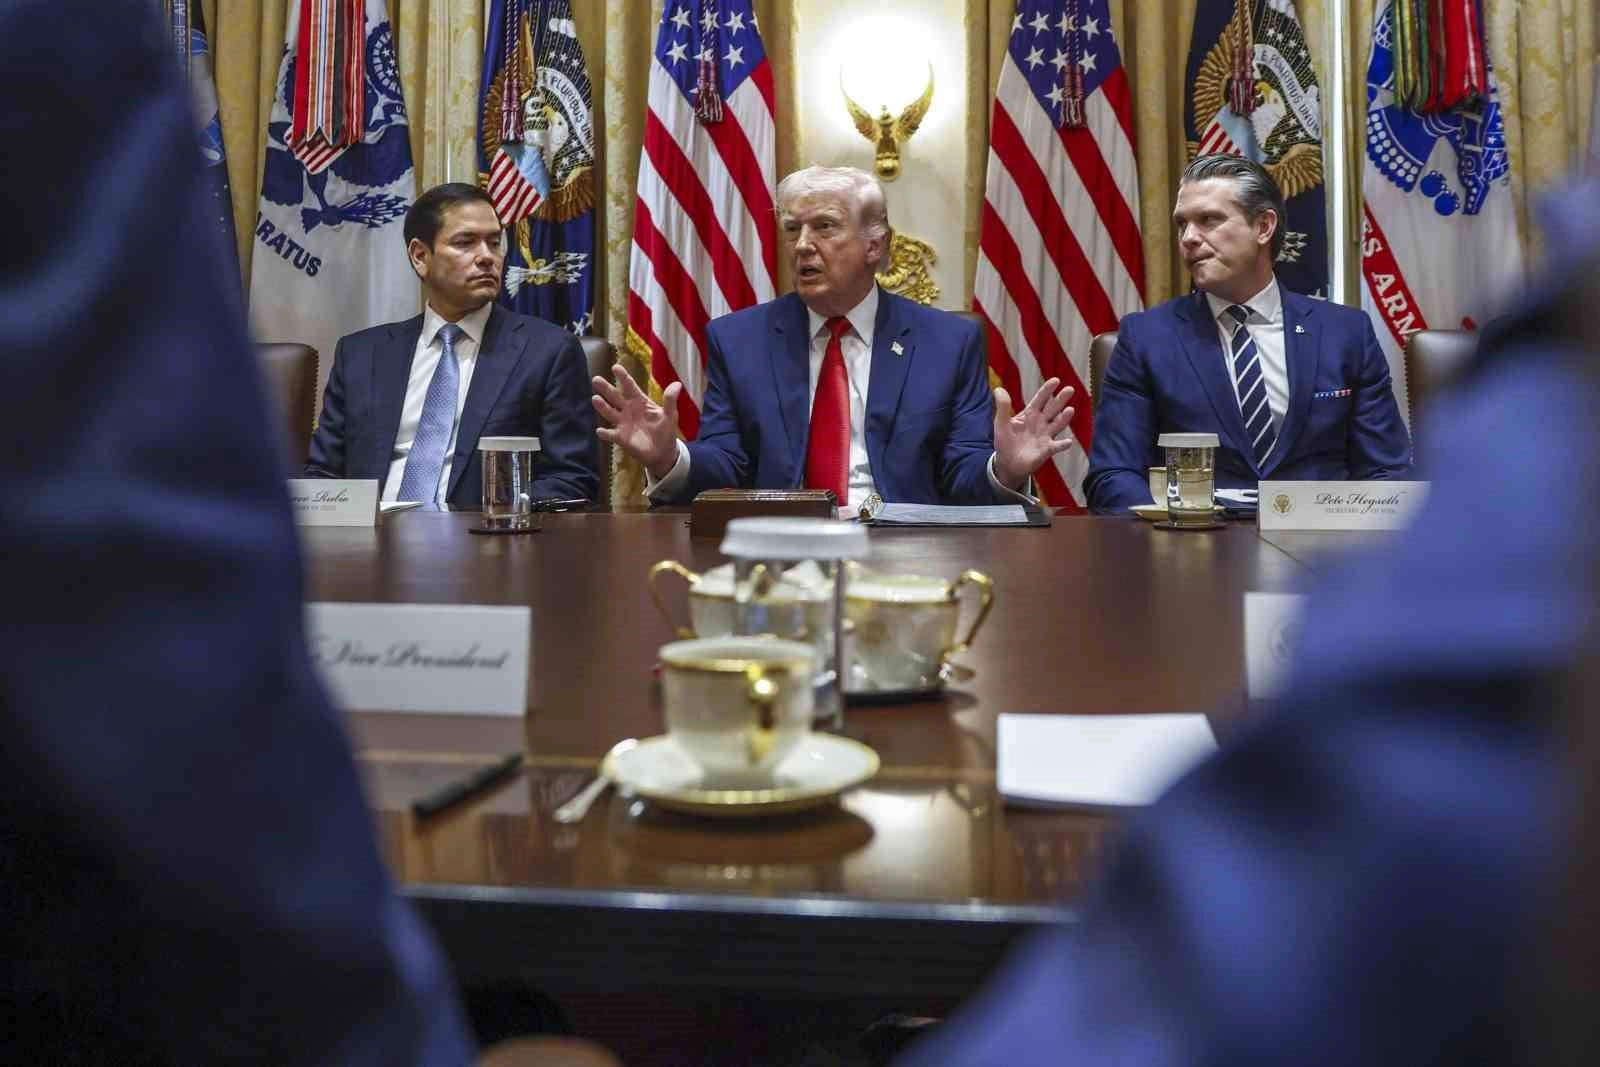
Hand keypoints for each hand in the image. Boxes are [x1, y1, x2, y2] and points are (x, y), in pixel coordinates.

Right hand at [592, 364, 681, 479]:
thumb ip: (670, 400)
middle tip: (596, 379)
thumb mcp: (670, 415)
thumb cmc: (665, 430)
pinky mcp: (620, 438)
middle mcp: (628, 410)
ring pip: (610, 413)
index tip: (615, 367)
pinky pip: (611, 434)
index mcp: (639, 401)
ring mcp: (622, 423)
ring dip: (602, 407)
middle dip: (606, 388)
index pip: (630, 387)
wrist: (663, 452)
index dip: (623, 377)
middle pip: (615, 397)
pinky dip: (605, 433)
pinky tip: (600, 430)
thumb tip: (678, 384)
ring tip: (595, 399)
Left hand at [992, 379, 1075, 488]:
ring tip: (1070, 410)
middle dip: (1060, 399)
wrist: (1007, 463)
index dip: (1047, 390)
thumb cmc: (1005, 442)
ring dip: (1064, 418)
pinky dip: (1062, 445)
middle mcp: (1041, 423)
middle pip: (1052, 409)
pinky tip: (1068, 442)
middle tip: (1069, 389)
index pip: (1040, 399)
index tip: (1056, 380)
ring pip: (1057, 424)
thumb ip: (1002, 407)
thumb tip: (998, 389)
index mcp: (1030, 414)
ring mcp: (1045, 436)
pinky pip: (1056, 447)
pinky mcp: (1046, 450)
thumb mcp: (1001, 423)